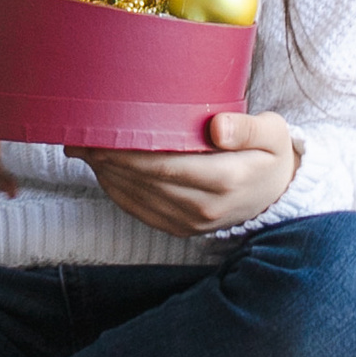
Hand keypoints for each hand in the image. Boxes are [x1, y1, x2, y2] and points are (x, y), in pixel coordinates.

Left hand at [80, 111, 300, 238]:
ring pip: (138, 197)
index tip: (101, 131)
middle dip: (108, 158)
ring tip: (81, 149)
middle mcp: (205, 206)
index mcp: (225, 178)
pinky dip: (118, 191)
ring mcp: (192, 222)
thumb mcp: (273, 133)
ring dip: (106, 174)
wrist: (278, 194)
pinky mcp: (182, 229)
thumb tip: (218, 127)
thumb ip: (247, 128)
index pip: (165, 164)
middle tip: (77, 135)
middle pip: (145, 180)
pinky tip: (103, 171)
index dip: (129, 150)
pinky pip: (142, 211)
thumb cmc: (271, 153)